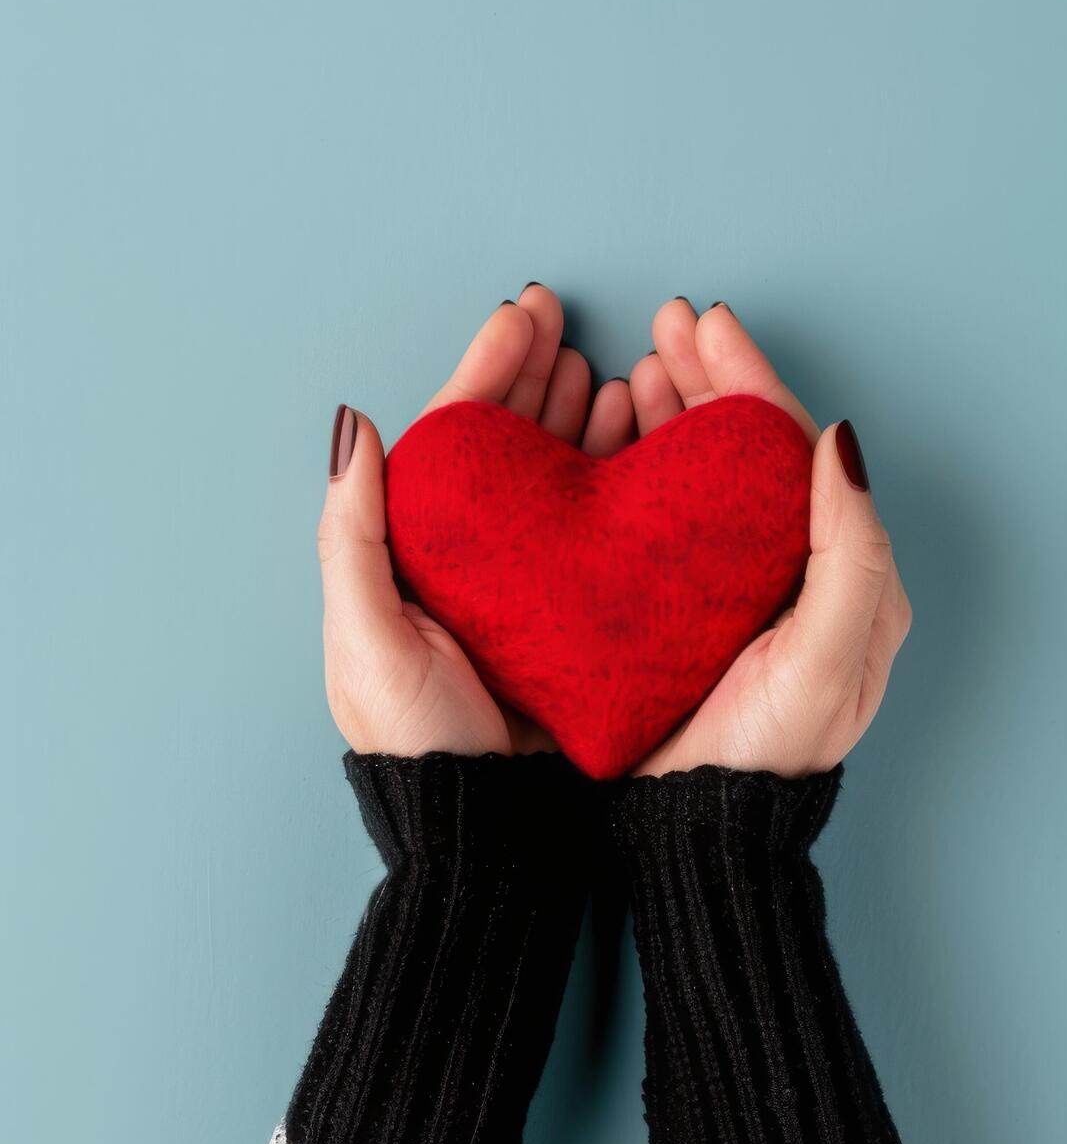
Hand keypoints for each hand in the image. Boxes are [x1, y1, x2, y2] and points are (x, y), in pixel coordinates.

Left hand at [317, 285, 637, 757]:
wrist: (488, 829)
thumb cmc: (418, 738)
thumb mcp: (368, 638)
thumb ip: (355, 533)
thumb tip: (353, 425)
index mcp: (414, 548)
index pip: (452, 435)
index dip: (486, 367)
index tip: (524, 313)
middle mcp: (470, 555)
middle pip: (504, 441)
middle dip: (533, 372)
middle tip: (565, 317)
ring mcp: (525, 580)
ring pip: (553, 472)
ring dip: (577, 413)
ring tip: (610, 368)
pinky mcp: (575, 609)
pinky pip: (595, 520)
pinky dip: (613, 472)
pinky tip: (636, 439)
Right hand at [627, 299, 911, 776]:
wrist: (703, 830)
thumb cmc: (772, 749)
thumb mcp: (828, 653)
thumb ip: (849, 548)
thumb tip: (840, 440)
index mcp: (839, 566)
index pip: (795, 447)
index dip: (753, 379)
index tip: (711, 325)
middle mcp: (790, 566)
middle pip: (748, 447)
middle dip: (711, 378)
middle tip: (668, 324)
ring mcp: (731, 583)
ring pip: (704, 472)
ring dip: (676, 411)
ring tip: (640, 364)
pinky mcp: (680, 605)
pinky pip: (662, 514)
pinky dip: (642, 463)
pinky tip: (616, 433)